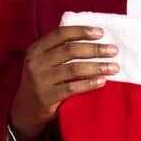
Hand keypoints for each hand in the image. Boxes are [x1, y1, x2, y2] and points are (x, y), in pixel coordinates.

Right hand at [9, 25, 119, 140]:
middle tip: (113, 50)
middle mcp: (36, 62)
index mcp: (36, 49)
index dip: (81, 31)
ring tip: (114, 67)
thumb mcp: (44, 61)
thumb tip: (93, 38)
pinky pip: (72, 88)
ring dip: (97, 67)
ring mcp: (40, 80)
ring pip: (73, 69)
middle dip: (95, 49)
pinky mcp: (46, 97)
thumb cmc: (43, 80)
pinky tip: (102, 81)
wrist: (26, 108)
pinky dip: (89, 83)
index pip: (61, 34)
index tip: (101, 33)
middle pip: (70, 50)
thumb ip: (60, 50)